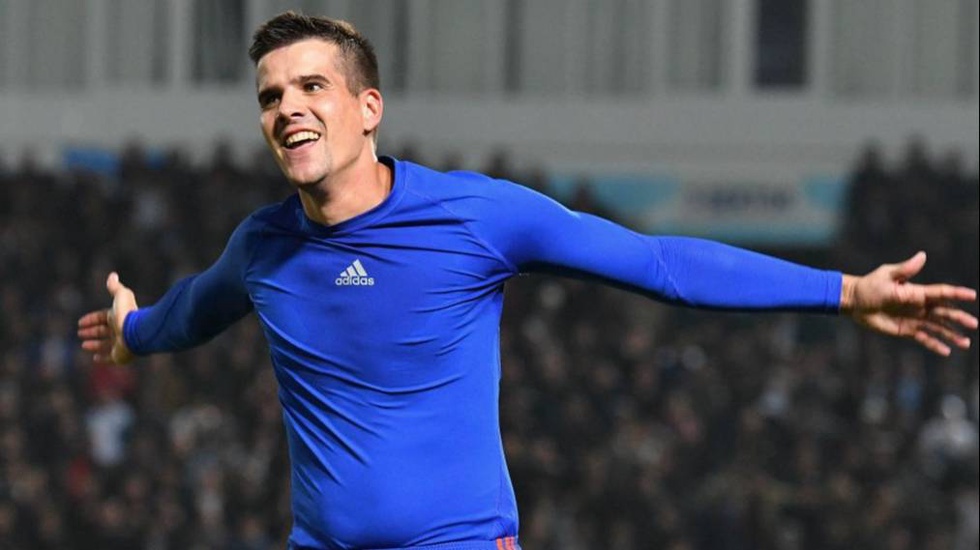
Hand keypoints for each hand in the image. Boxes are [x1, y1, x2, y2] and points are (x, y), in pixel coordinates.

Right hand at [78, 272, 137, 363]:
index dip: (92, 319)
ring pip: (106, 345)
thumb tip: (112, 275)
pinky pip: (111, 359)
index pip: (103, 317)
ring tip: (84, 345)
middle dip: (92, 331)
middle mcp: (121, 331)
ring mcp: (122, 344)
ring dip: (95, 344)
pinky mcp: (121, 356)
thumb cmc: (127, 313)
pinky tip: (95, 358)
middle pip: (104, 331)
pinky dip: (103, 358)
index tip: (80, 322)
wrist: (137, 332)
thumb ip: (115, 287)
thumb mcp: (120, 296)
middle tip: (80, 333)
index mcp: (120, 317)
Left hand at [841, 252, 977, 355]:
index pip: (941, 293)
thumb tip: (923, 256)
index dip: (957, 294)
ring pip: (937, 328)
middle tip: (974, 324)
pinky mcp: (905, 330)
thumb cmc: (870, 285)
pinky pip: (923, 338)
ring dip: (951, 335)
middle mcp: (919, 306)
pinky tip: (946, 352)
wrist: (853, 301)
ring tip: (965, 344)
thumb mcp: (887, 276)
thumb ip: (906, 269)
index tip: (972, 295)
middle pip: (944, 312)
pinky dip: (934, 345)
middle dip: (959, 318)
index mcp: (917, 292)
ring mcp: (913, 319)